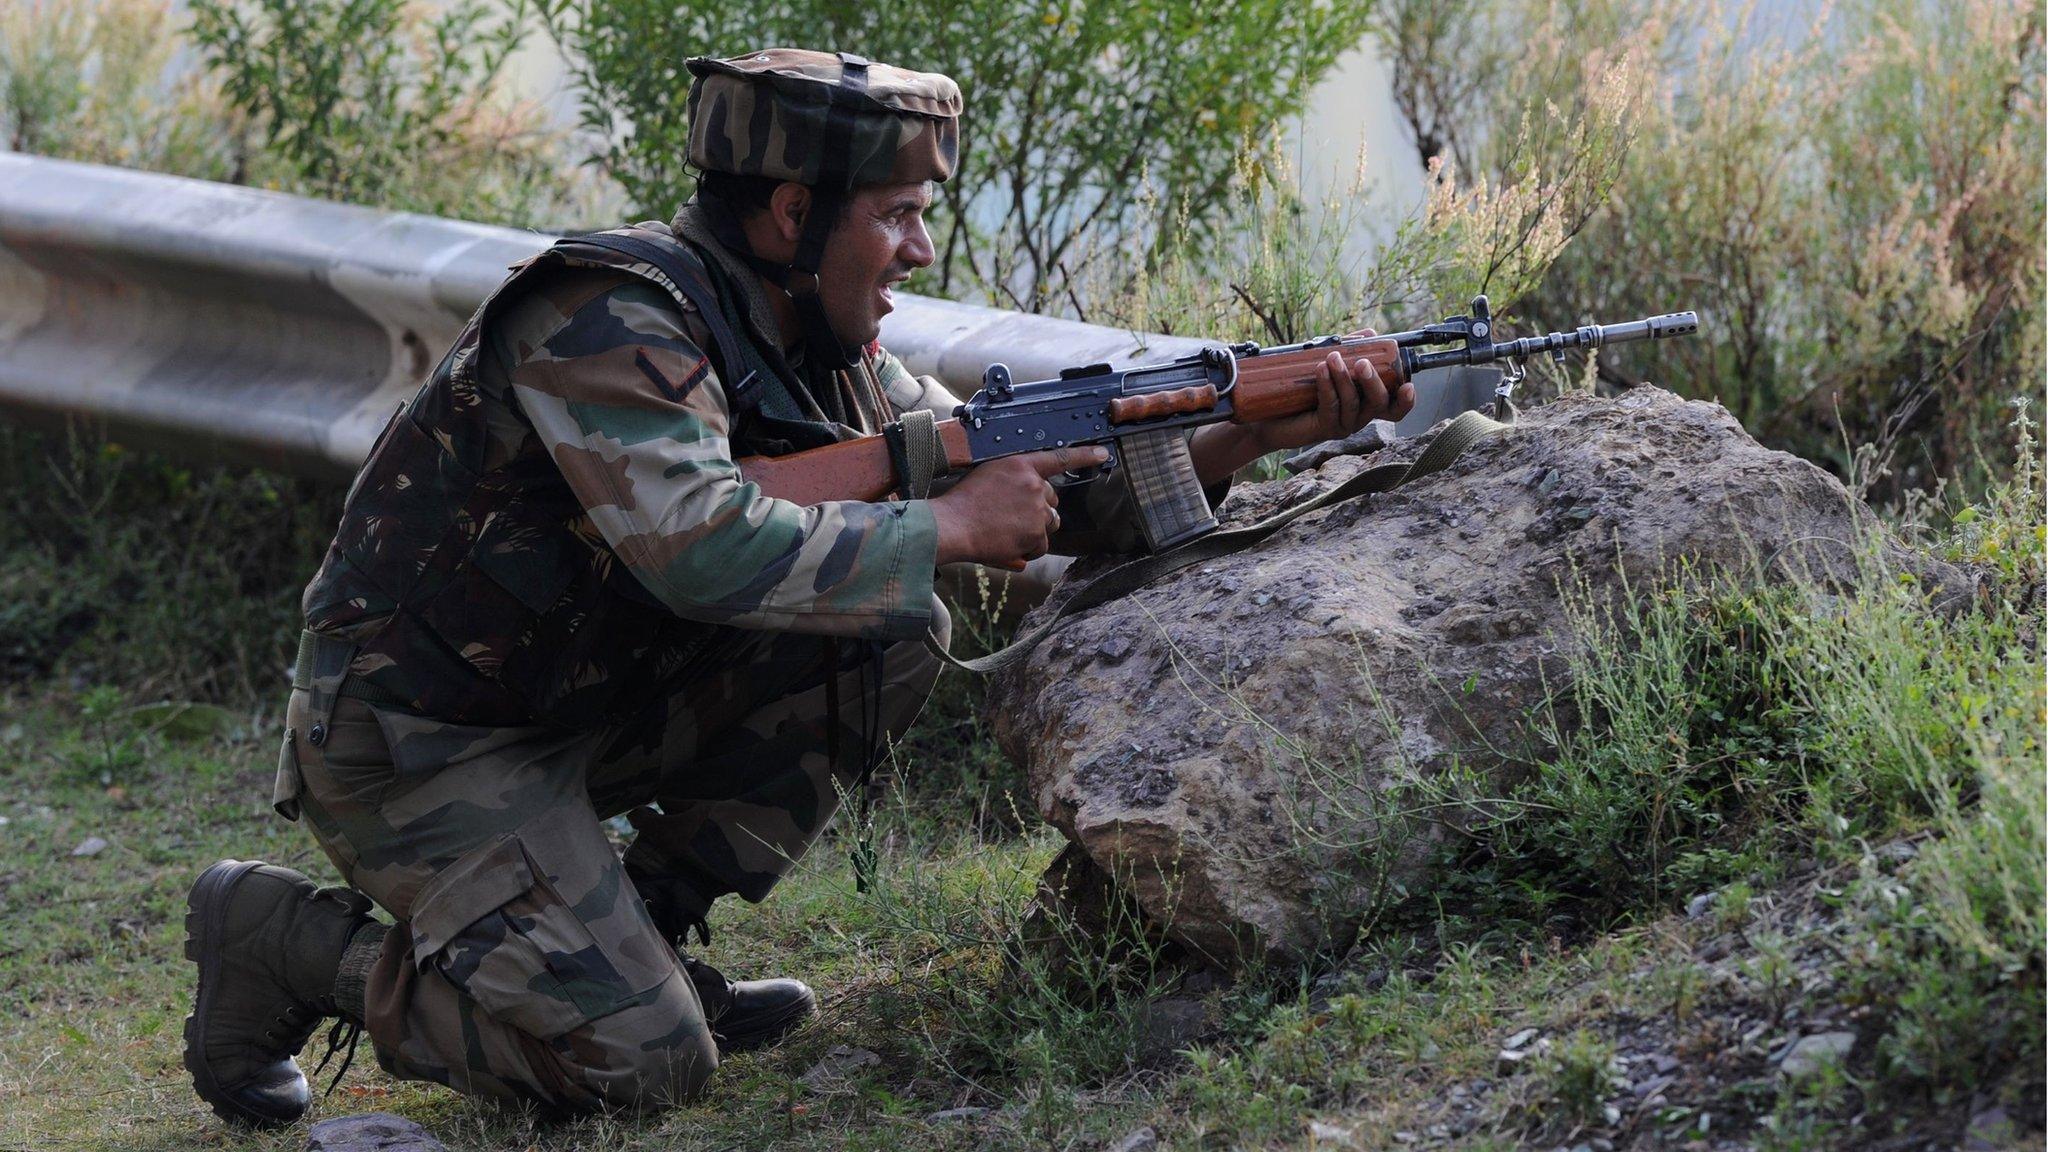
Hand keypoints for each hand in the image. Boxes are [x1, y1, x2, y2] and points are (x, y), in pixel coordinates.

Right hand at [930, 446, 1109, 569]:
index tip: (1102, 453)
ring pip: (1048, 525)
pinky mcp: (1036, 534)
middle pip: (1052, 501)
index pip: (1059, 458)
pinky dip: (1026, 549)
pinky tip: (1005, 544)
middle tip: (1011, 517)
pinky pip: (1040, 546)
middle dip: (1038, 510)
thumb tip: (1024, 500)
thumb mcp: (987, 478)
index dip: (1084, 455)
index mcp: (1020, 464)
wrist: (953, 525)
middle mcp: (1033, 484)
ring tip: (1005, 531)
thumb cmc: (961, 503)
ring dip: (1033, 531)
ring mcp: (1037, 510)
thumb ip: (1010, 486)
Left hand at [1246, 328, 1414, 452]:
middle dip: (1374, 382)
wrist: (1268, 413)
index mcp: (1365, 403)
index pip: (1394, 408)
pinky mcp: (1323, 428)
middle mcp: (1359, 416)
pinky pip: (1331, 407)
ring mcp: (1343, 425)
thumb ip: (1350, 349)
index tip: (1408, 386)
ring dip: (1344, 378)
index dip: (1406, 401)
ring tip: (1332, 357)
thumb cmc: (1300, 387)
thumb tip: (1371, 333)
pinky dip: (1327, 386)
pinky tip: (1320, 369)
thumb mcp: (1327, 362)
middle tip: (1362, 362)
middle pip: (1380, 404)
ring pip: (1353, 404)